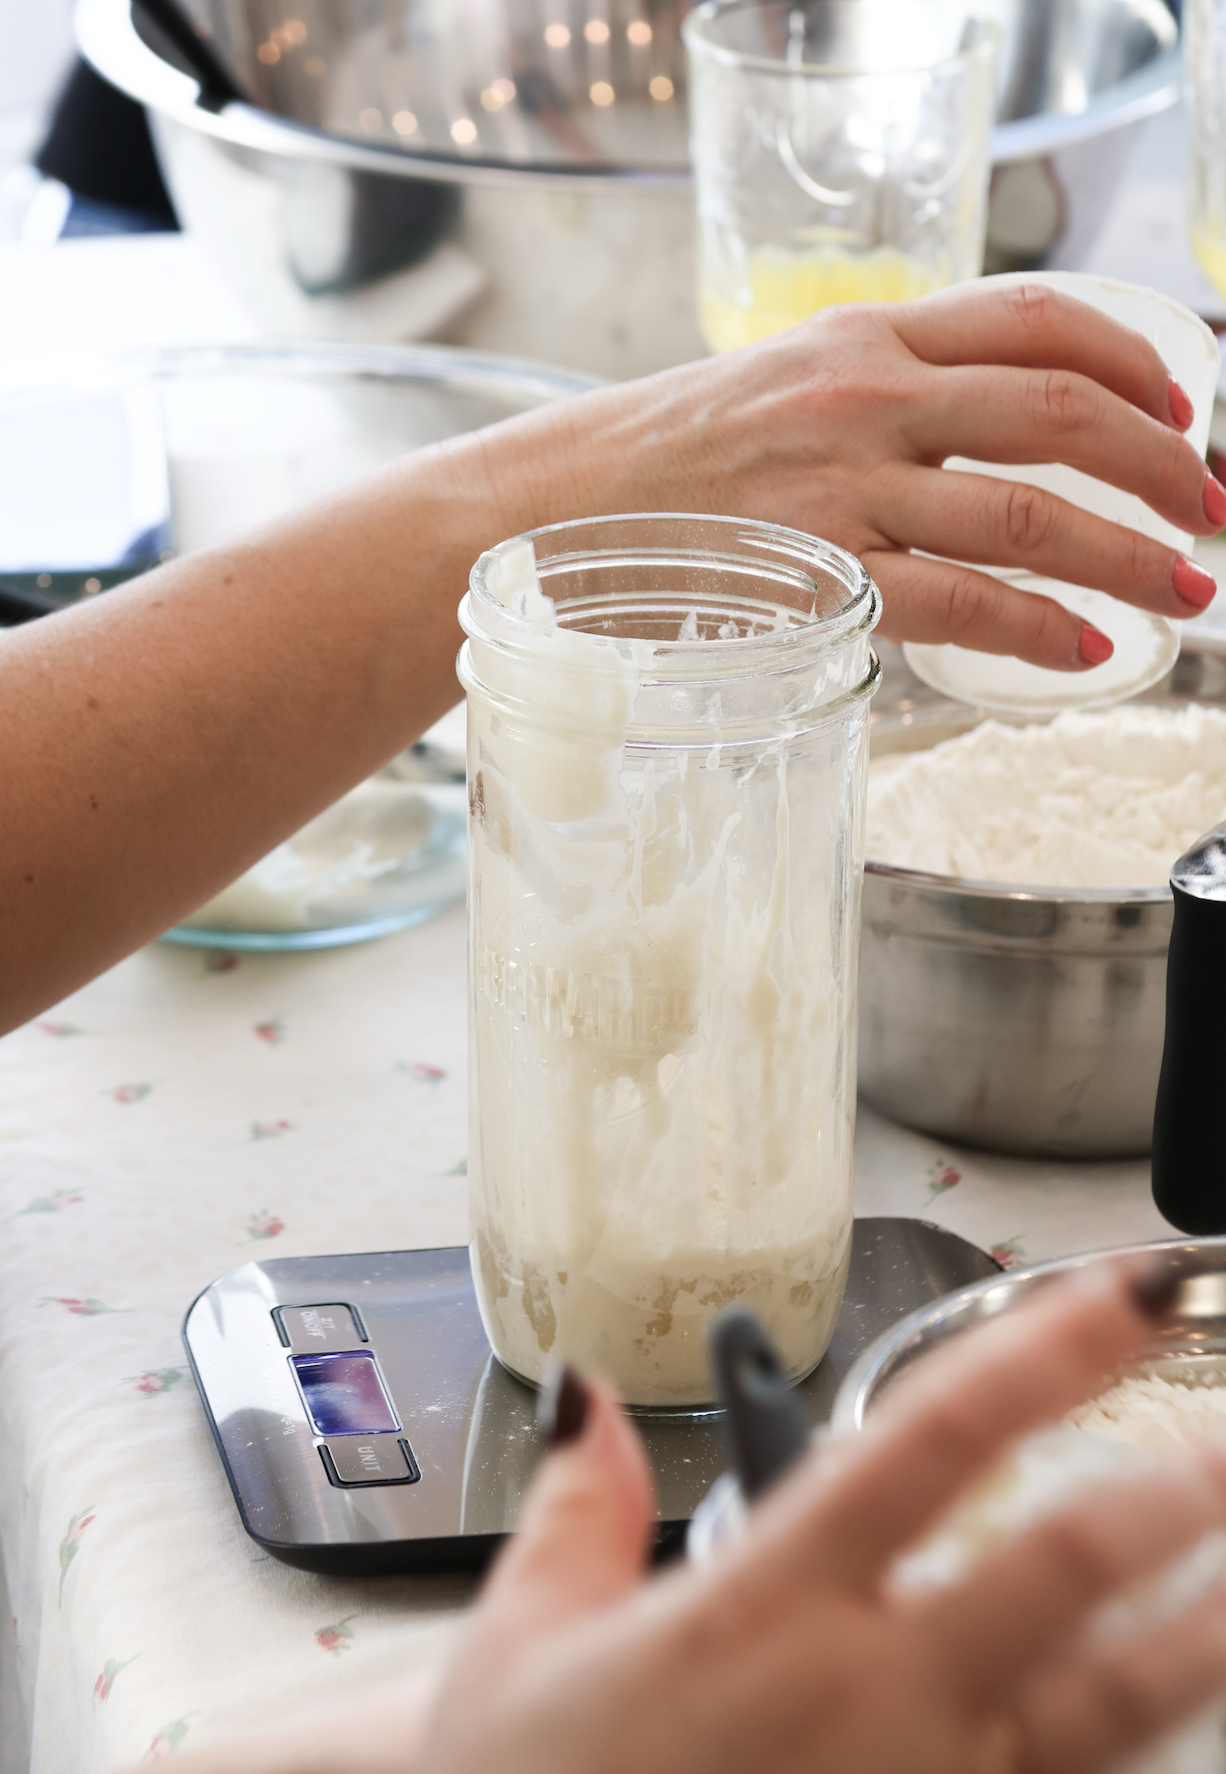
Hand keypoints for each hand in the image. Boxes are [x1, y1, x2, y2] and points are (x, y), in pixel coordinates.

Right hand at [413, 1261, 1225, 1773]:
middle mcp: (864, 1697)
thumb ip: (575, 1503)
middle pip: (1058, 1572)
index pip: (929, 1441)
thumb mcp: (521, 1641)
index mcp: (763, 1606)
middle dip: (1169, 1494)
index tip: (1128, 1290)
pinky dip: (1130, 1740)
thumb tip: (587, 1394)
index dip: (1042, 1353)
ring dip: (1196, 1628)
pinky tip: (1166, 1695)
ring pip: (1107, 1707)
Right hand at [476, 279, 1220, 670]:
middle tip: (1213, 511)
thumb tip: (978, 448)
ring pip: (1026, 510)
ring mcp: (840, 483)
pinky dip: (1037, 626)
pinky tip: (1082, 648)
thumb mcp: (775, 391)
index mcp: (859, 335)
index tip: (1180, 406)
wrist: (541, 512)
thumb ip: (876, 402)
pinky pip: (958, 599)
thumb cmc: (659, 466)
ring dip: (1127, 554)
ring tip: (1184, 591)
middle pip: (1058, 412)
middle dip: (1162, 466)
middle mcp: (861, 394)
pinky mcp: (816, 573)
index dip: (1131, 360)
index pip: (1033, 317)